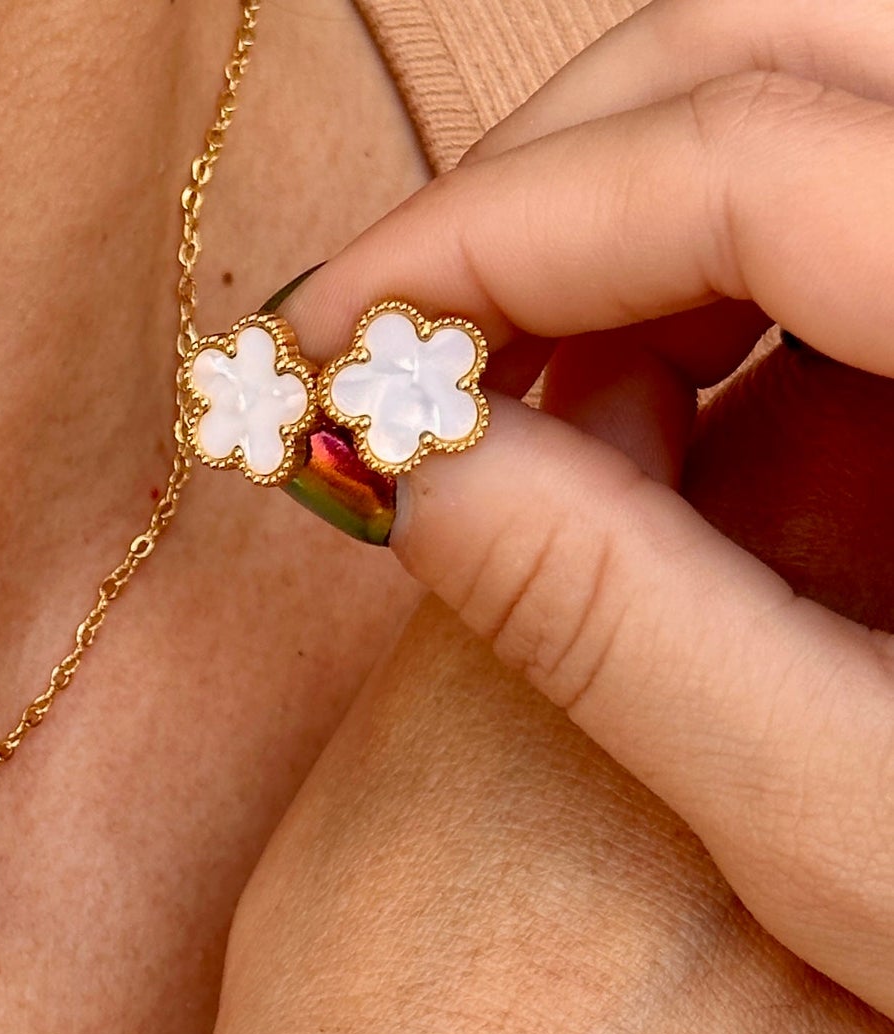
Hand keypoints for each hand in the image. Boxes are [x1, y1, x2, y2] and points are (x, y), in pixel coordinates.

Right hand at [284, 0, 893, 1017]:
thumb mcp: (856, 823)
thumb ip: (619, 630)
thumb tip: (409, 466)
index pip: (751, 156)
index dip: (496, 227)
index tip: (326, 343)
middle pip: (789, 47)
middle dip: (550, 187)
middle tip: (401, 354)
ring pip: (826, 101)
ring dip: (627, 241)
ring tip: (541, 440)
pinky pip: (861, 222)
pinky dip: (721, 302)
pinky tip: (660, 448)